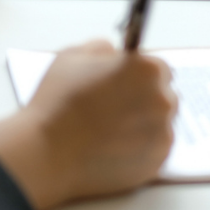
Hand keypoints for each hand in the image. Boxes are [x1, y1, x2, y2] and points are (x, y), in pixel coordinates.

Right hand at [0, 40, 176, 209]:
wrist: (46, 152)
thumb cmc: (56, 104)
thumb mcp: (73, 57)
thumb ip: (102, 48)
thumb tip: (114, 53)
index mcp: (146, 69)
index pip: (159, 68)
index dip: (139, 76)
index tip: (125, 85)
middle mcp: (162, 100)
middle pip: (163, 96)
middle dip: (144, 100)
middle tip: (115, 110)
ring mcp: (162, 133)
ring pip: (160, 124)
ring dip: (144, 125)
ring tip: (111, 131)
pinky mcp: (157, 161)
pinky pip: (156, 150)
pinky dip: (141, 149)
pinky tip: (115, 148)